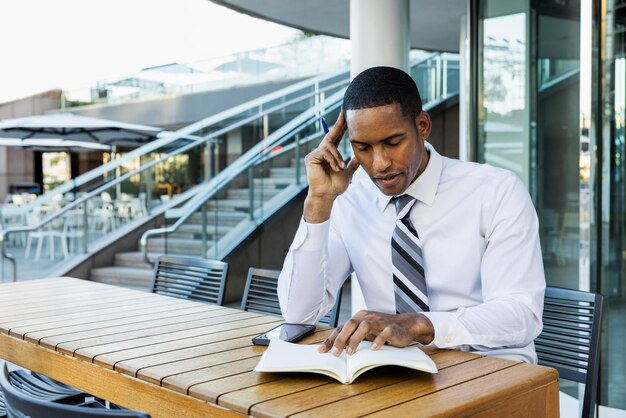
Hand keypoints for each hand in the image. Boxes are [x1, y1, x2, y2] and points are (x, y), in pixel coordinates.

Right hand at [303, 112, 359, 222]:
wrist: (326, 195)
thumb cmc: (335, 186)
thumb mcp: (347, 172)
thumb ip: (352, 163)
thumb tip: (360, 155)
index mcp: (329, 155)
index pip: (336, 138)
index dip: (341, 128)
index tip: (346, 117)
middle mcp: (321, 152)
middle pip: (331, 135)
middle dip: (338, 125)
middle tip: (344, 114)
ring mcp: (314, 154)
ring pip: (330, 146)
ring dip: (338, 157)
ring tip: (340, 168)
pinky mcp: (311, 158)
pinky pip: (325, 153)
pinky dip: (333, 161)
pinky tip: (335, 169)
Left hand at [318, 310, 434, 355]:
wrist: (407, 324)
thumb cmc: (383, 329)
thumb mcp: (367, 331)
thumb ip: (354, 336)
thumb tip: (337, 349)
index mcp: (360, 317)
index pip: (342, 327)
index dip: (331, 338)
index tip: (322, 350)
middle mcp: (368, 317)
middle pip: (350, 324)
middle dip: (340, 339)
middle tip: (334, 353)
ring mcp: (380, 322)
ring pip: (364, 327)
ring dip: (355, 340)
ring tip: (351, 354)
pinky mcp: (392, 328)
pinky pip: (384, 333)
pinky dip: (377, 340)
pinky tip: (373, 349)